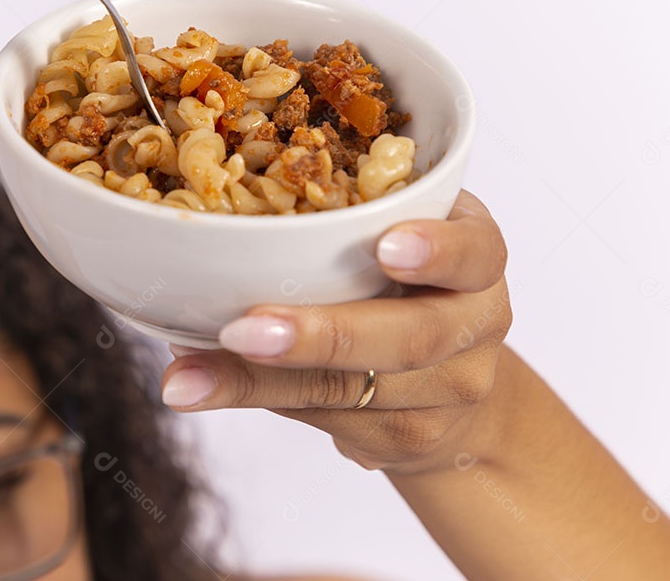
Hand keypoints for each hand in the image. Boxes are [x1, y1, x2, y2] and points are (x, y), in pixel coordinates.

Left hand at [161, 189, 511, 475]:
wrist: (456, 381)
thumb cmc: (409, 283)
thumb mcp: (398, 240)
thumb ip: (345, 230)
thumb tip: (216, 234)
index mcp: (478, 257)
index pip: (476, 251)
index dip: (436, 249)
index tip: (386, 247)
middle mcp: (476, 324)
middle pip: (412, 337)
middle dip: (322, 336)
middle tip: (244, 331)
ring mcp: (451, 391)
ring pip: (354, 390)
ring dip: (262, 383)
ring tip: (191, 375)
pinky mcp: (412, 440)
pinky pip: (330, 420)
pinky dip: (263, 399)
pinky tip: (207, 387)